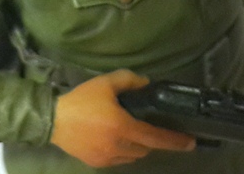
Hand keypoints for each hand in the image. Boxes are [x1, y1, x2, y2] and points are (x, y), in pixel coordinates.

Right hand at [50, 70, 195, 167]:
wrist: (53, 119)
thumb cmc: (81, 100)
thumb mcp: (105, 83)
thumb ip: (129, 81)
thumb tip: (147, 84)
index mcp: (123, 127)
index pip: (156, 137)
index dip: (175, 140)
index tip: (191, 142)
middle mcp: (118, 146)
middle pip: (145, 148)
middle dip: (151, 140)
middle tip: (148, 127)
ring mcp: (107, 157)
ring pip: (132, 156)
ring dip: (137, 146)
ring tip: (129, 132)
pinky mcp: (97, 163)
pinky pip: (118, 160)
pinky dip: (122, 151)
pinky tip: (113, 139)